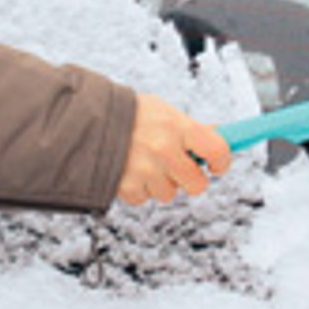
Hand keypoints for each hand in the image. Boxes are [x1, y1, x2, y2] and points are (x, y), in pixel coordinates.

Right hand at [116, 93, 230, 205]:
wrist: (86, 121)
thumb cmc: (128, 114)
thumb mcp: (161, 111)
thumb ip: (188, 127)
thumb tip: (218, 136)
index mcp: (176, 126)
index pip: (217, 150)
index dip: (222, 161)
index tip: (217, 165)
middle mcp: (164, 149)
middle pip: (197, 184)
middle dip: (190, 179)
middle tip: (180, 168)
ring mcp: (145, 170)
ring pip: (169, 194)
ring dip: (160, 183)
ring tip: (144, 162)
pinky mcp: (127, 186)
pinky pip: (144, 198)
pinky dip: (139, 188)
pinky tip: (129, 170)